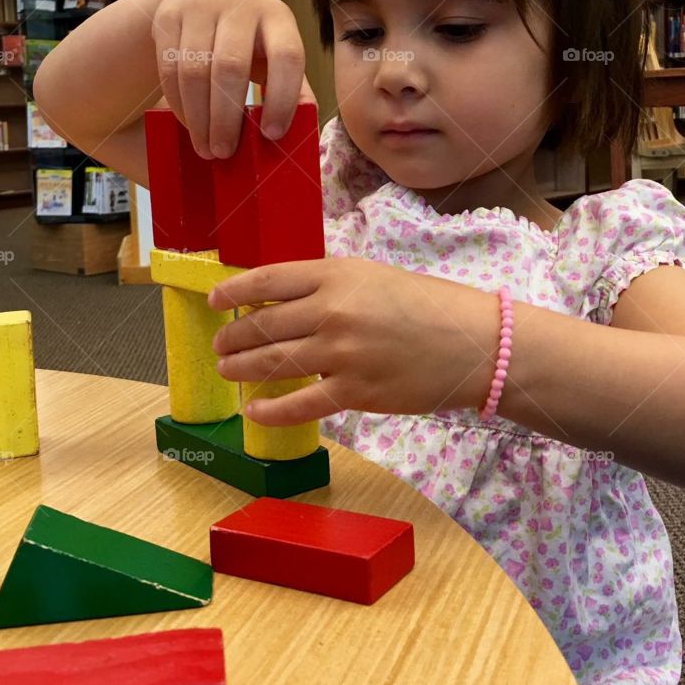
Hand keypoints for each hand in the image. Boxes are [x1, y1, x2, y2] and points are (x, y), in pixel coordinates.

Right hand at [150, 0, 314, 158]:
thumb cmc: (251, 36)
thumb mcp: (276, 49)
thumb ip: (292, 84)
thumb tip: (303, 130)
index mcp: (277, 16)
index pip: (286, 57)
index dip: (282, 99)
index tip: (272, 135)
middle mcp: (239, 4)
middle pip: (230, 67)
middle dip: (226, 118)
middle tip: (225, 153)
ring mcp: (199, 7)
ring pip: (194, 71)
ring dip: (199, 118)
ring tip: (206, 148)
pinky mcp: (168, 16)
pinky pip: (170, 69)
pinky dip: (180, 104)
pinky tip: (190, 125)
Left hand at [208, 257, 499, 425]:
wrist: (470, 342)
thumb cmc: (423, 305)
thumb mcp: (371, 276)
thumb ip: (326, 285)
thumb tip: (276, 301)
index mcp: (336, 274)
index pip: (267, 280)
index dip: (232, 292)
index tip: (215, 302)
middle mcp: (332, 311)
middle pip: (262, 324)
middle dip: (233, 337)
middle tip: (221, 346)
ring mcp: (341, 353)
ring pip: (272, 363)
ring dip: (242, 368)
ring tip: (228, 371)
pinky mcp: (353, 392)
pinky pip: (298, 405)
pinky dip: (269, 409)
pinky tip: (255, 408)